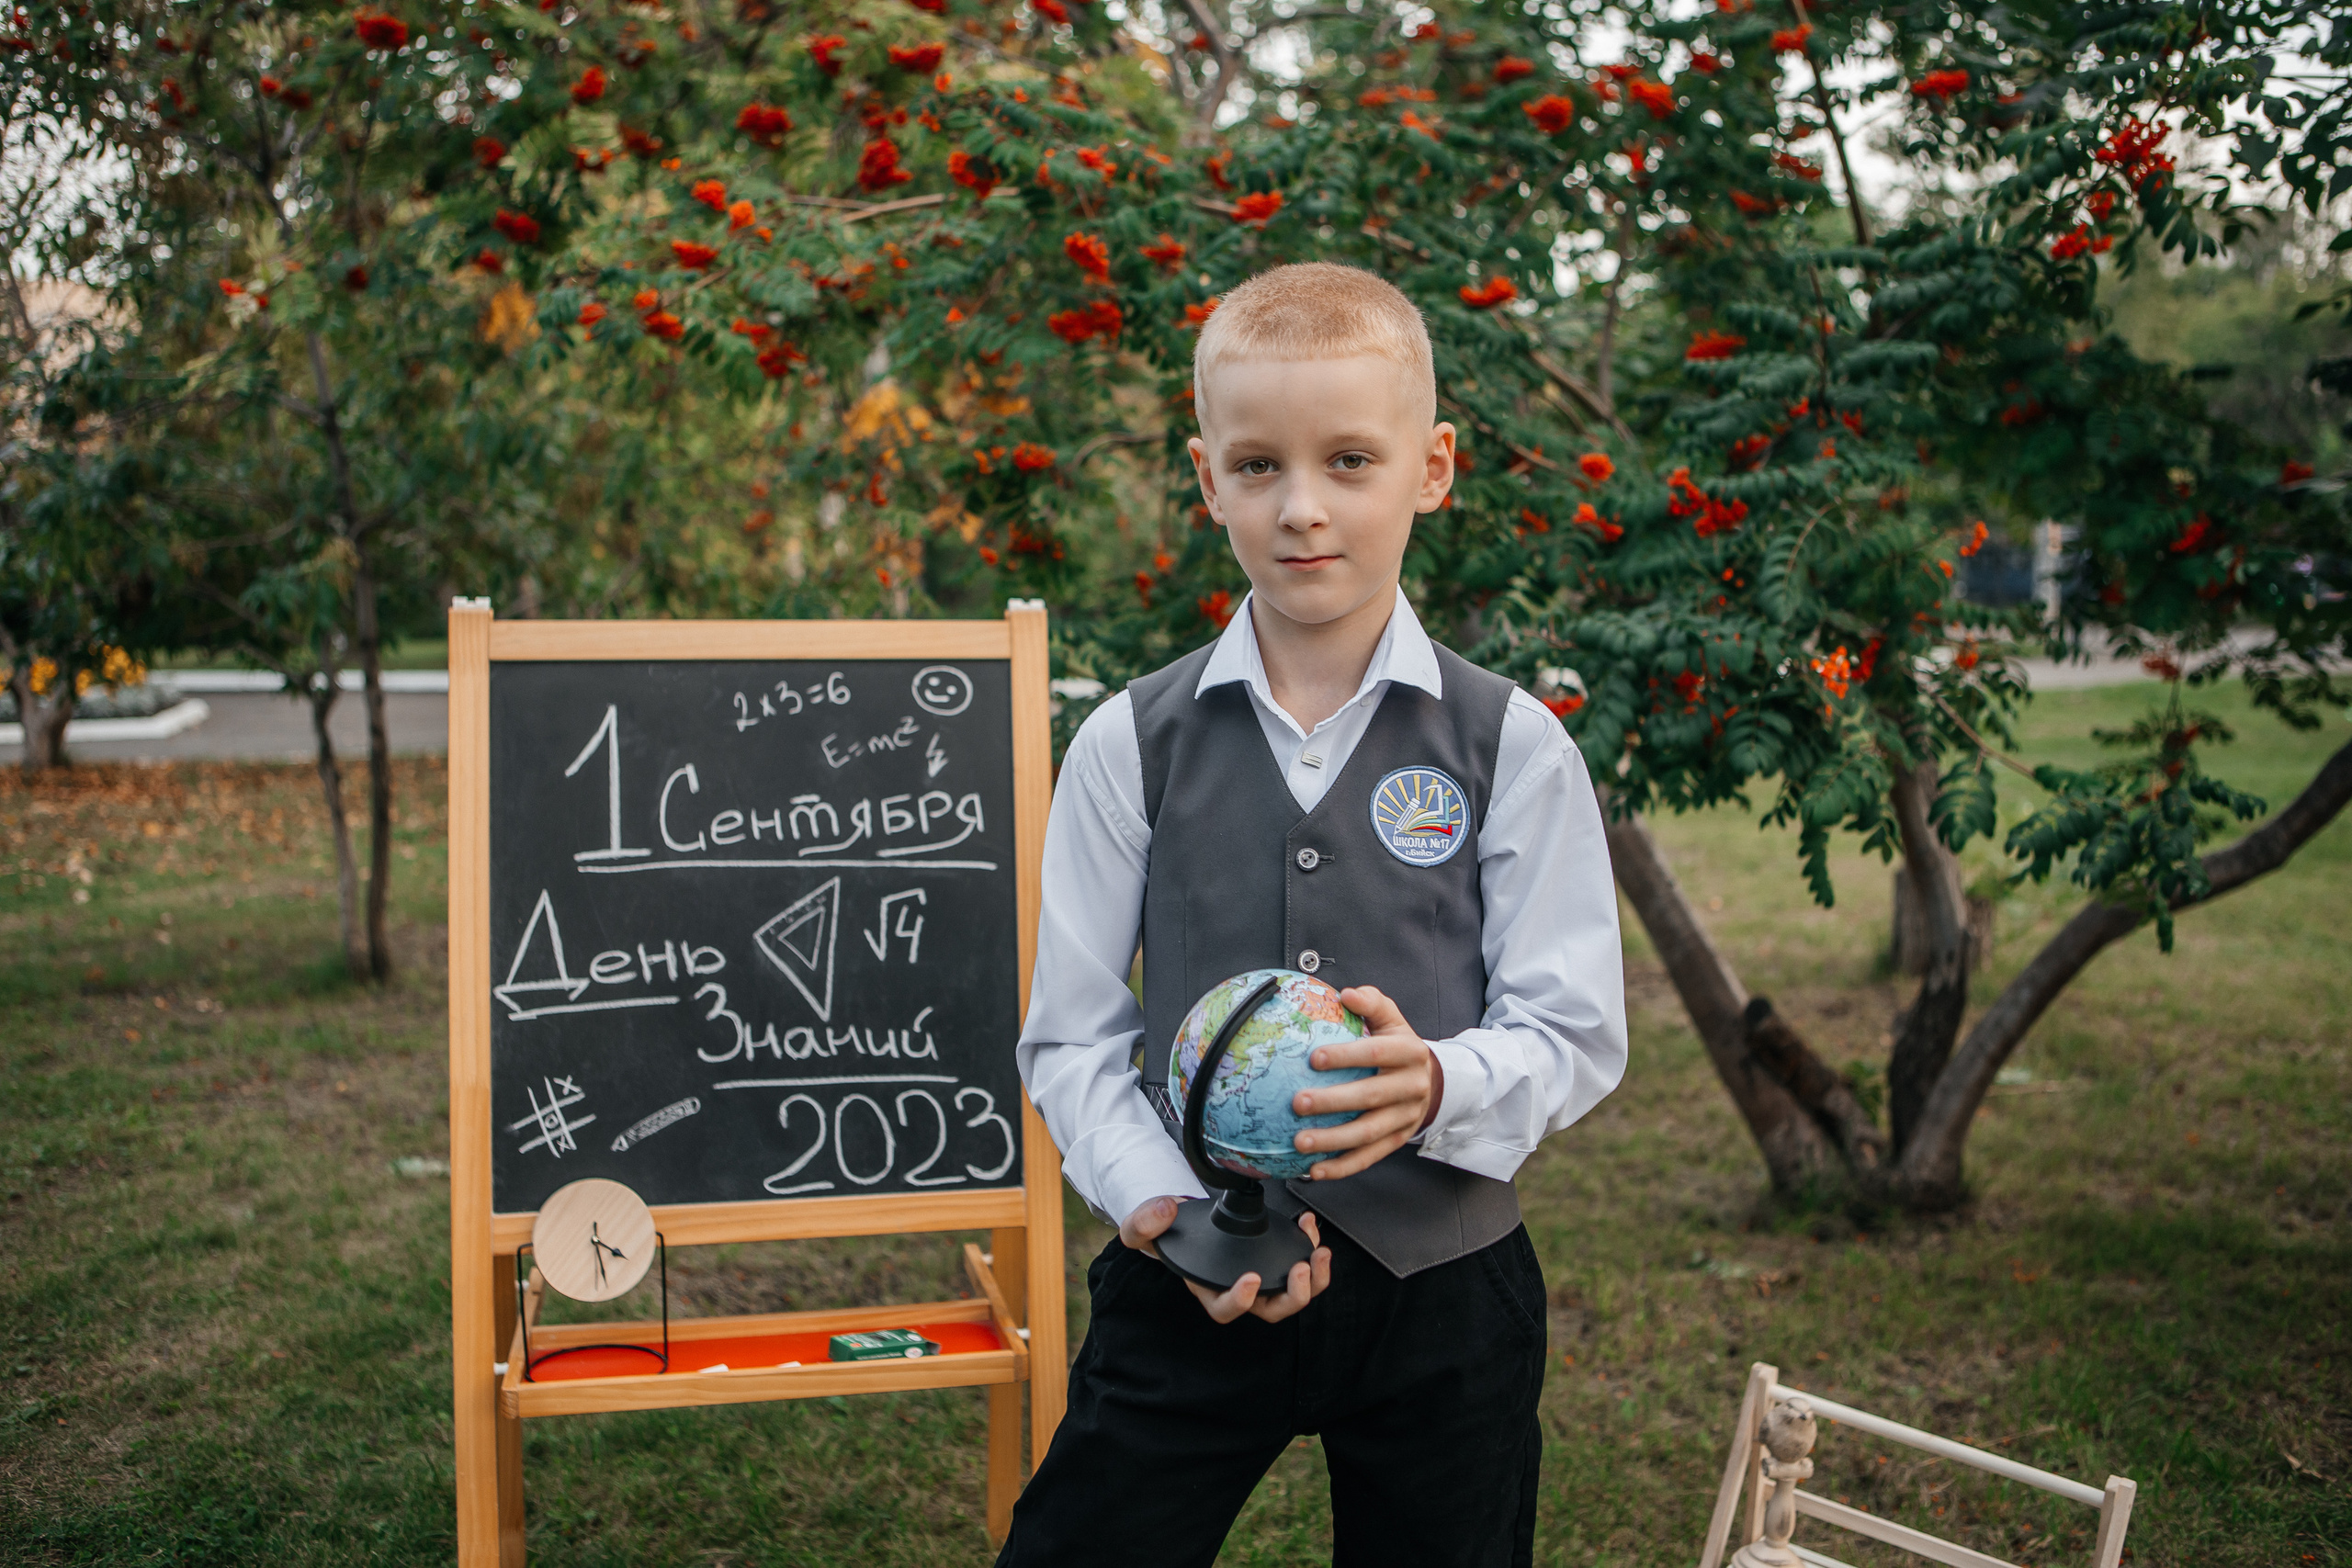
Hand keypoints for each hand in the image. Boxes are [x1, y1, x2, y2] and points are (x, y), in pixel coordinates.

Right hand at [1120, 1197, 1331, 1322]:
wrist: (1183, 1220)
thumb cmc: (1164, 1232)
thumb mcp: (1141, 1226)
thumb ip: (1145, 1222)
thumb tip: (1165, 1209)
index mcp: (1207, 1289)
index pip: (1225, 1309)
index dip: (1240, 1301)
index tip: (1250, 1279)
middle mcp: (1237, 1289)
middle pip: (1272, 1309)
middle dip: (1294, 1295)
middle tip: (1301, 1269)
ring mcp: (1260, 1276)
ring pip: (1295, 1293)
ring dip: (1315, 1278)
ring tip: (1320, 1252)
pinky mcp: (1274, 1257)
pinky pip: (1300, 1262)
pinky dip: (1310, 1245)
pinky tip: (1307, 1224)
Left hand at [1289, 985, 1442, 1181]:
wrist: (1433, 1082)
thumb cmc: (1399, 1046)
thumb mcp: (1393, 1020)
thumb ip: (1372, 1003)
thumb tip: (1346, 994)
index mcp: (1410, 1053)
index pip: (1378, 1053)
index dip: (1347, 1056)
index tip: (1314, 1058)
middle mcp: (1412, 1087)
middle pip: (1371, 1097)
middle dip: (1333, 1101)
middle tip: (1297, 1102)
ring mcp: (1406, 1118)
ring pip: (1368, 1133)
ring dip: (1333, 1140)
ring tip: (1299, 1141)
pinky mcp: (1397, 1141)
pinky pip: (1369, 1157)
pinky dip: (1341, 1167)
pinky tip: (1314, 1170)